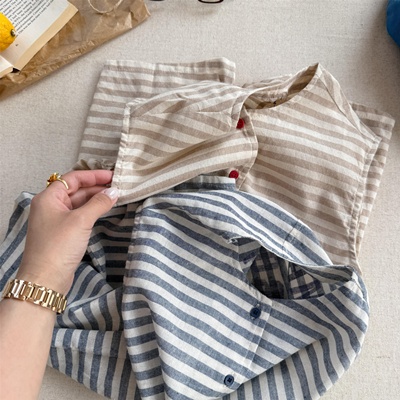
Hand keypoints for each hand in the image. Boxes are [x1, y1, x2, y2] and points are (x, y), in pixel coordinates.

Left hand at [16, 170, 118, 294]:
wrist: (46, 279)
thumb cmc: (59, 246)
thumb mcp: (81, 221)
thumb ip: (99, 203)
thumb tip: (114, 191)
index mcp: (48, 198)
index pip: (73, 178)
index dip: (93, 175)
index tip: (113, 176)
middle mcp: (50, 206)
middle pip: (76, 190)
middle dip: (97, 187)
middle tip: (118, 187)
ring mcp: (56, 220)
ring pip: (78, 203)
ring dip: (95, 199)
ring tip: (115, 197)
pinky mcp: (63, 233)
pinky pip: (79, 215)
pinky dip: (92, 211)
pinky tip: (104, 210)